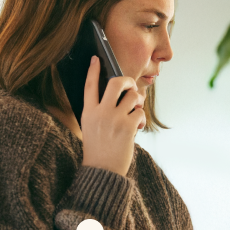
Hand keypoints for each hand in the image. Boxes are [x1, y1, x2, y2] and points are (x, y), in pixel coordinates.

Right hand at [80, 56, 145, 177]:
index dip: (92, 70)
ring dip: (138, 101)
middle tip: (130, 86)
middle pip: (115, 83)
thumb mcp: (91, 128)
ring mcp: (114, 118)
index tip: (96, 58)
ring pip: (133, 96)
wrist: (102, 171)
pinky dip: (141, 118)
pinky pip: (140, 112)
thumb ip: (100, 111)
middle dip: (127, 80)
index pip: (89, 85)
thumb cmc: (98, 150)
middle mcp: (100, 112)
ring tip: (136, 110)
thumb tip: (119, 96)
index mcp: (88, 112)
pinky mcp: (128, 126)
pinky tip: (137, 126)